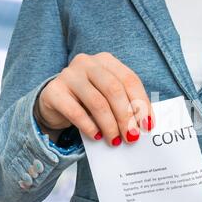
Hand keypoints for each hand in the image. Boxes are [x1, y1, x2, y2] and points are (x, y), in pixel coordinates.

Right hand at [35, 52, 154, 145]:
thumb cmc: (88, 101)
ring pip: (97, 102)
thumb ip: (125, 104)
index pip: (130, 80)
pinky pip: (75, 112)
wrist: (55, 103)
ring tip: (115, 140)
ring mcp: (69, 75)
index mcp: (106, 61)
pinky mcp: (54, 91)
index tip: (147, 125)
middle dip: (126, 117)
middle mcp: (87, 63)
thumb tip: (144, 125)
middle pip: (114, 90)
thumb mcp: (109, 97)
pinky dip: (89, 127)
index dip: (141, 103)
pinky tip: (96, 137)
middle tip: (132, 137)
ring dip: (110, 125)